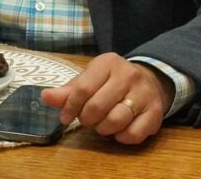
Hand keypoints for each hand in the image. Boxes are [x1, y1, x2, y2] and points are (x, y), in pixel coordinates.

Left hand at [40, 52, 172, 144]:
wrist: (150, 81)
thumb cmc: (112, 82)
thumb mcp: (90, 79)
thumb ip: (68, 91)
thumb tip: (45, 97)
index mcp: (108, 63)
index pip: (83, 88)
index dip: (70, 107)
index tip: (65, 117)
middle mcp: (128, 74)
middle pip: (97, 106)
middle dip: (87, 119)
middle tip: (87, 119)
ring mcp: (144, 93)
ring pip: (116, 120)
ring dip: (103, 129)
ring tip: (102, 124)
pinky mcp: (155, 113)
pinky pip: (133, 134)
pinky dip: (121, 137)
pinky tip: (119, 129)